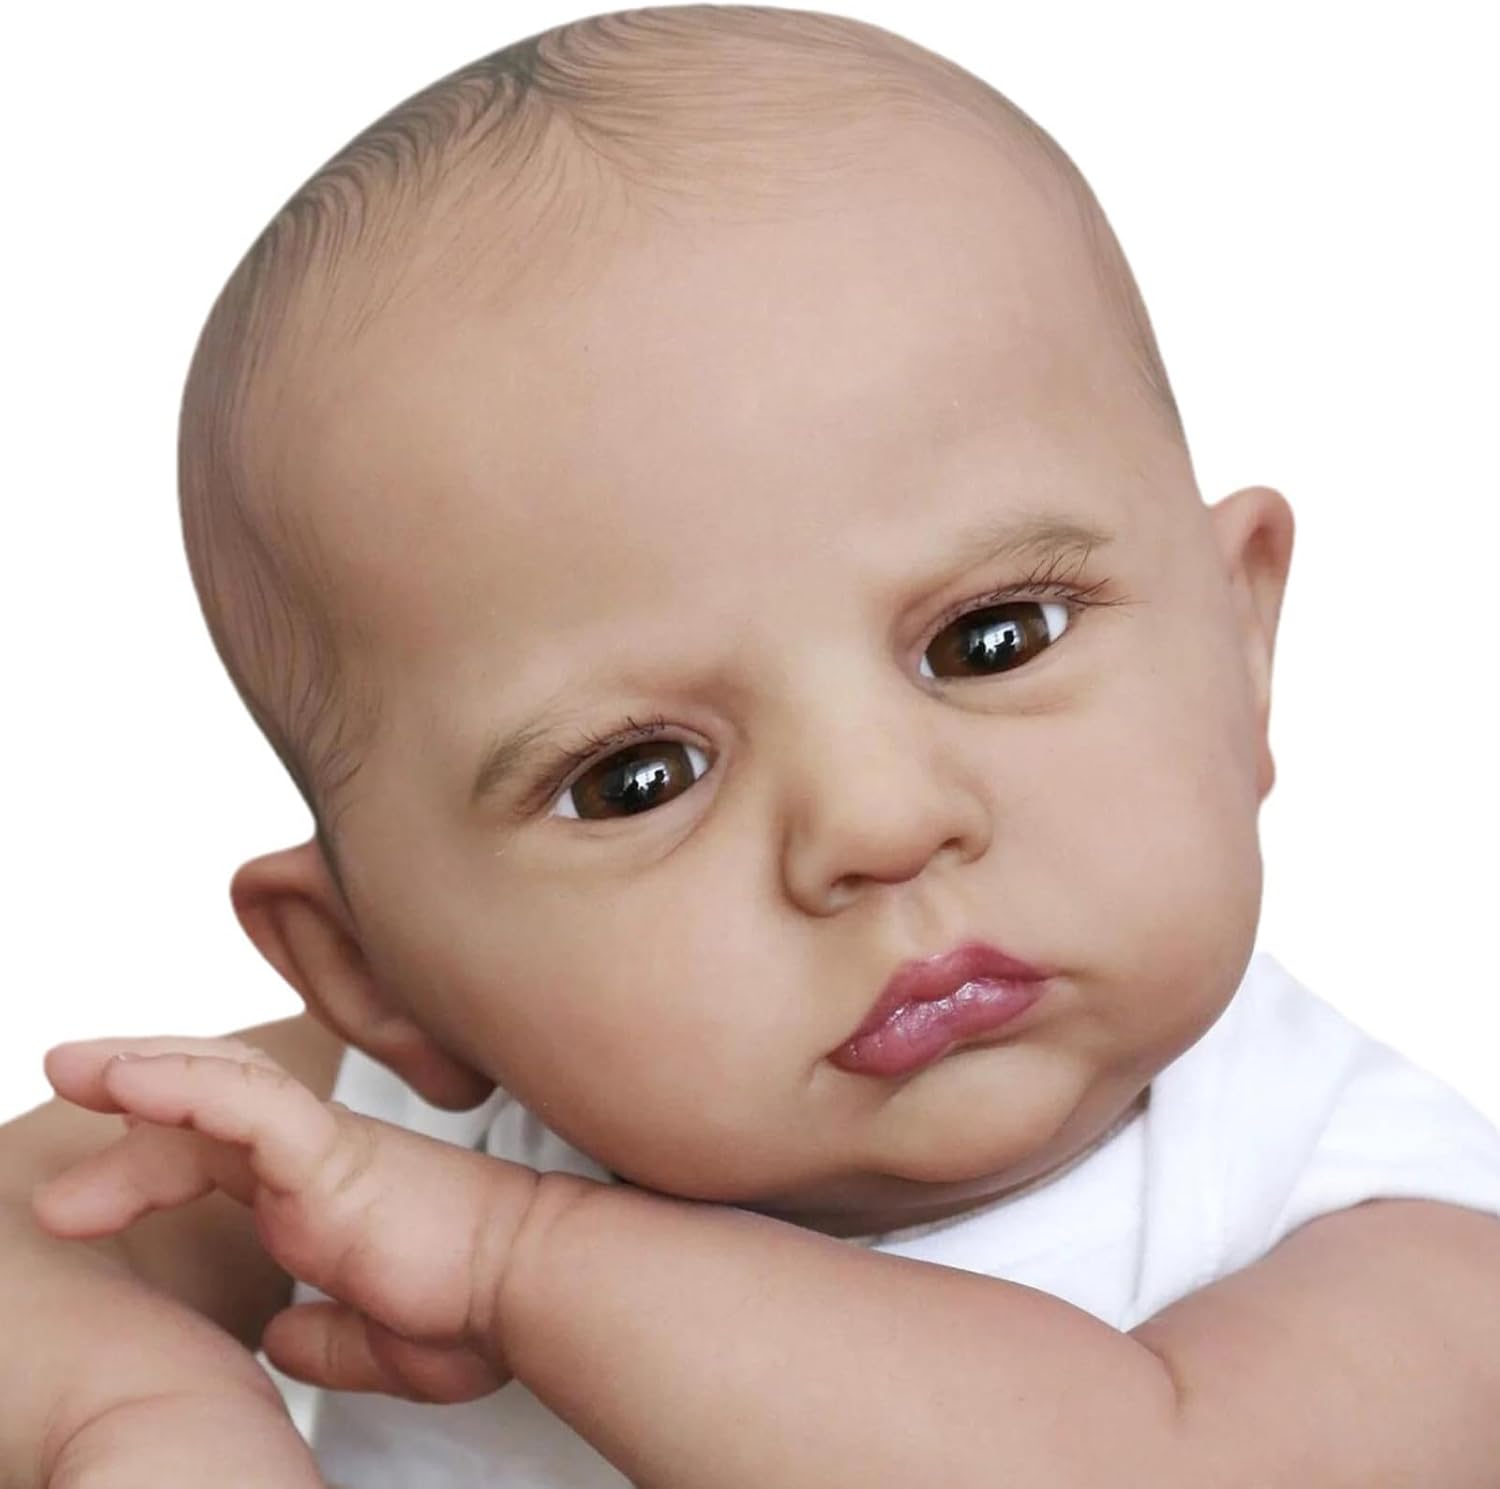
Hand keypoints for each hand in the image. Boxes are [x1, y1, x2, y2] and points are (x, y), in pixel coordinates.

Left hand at [33, 1035, 544, 1403]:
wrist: (530, 1286)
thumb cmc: (476, 1305)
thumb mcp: (385, 1342)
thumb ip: (330, 1338)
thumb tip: (280, 1335)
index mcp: (319, 1195)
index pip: (217, 1151)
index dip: (148, 1156)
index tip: (82, 1194)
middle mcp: (313, 1157)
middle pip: (205, 1100)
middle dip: (131, 1084)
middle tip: (65, 1076)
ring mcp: (320, 1145)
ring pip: (215, 1084)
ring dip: (135, 1070)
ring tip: (67, 1066)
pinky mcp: (330, 1149)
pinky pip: (242, 1104)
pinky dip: (180, 1086)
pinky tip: (124, 1082)